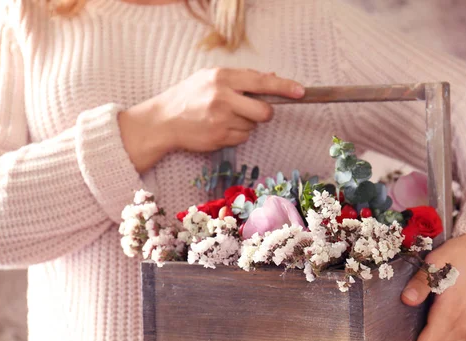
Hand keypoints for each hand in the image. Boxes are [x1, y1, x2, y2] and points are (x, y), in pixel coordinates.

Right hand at [118, 68, 304, 172]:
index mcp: (222, 77)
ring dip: (245, 124)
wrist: (164, 120)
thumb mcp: (211, 78)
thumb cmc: (189, 96)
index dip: (284, 87)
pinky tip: (219, 128)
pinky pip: (242, 138)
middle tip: (252, 111)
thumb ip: (241, 79)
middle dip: (263, 114)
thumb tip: (273, 79)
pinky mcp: (219, 137)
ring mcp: (221, 119)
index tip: (301, 92)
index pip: (261, 82)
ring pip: (252, 126)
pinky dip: (236, 135)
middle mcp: (223, 97)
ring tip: (224, 118)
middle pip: (264, 111)